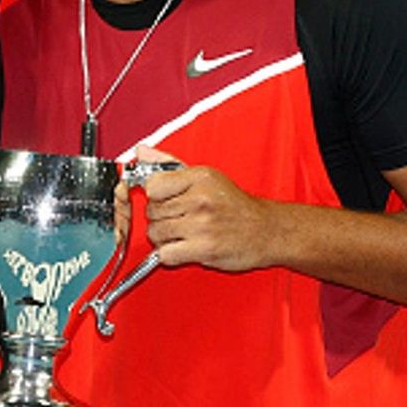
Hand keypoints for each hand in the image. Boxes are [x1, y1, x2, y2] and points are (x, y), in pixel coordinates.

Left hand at [137, 144, 272, 271]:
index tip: (163, 199)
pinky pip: (165, 254)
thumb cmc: (234, 204)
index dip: (154, 195)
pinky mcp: (204, 248)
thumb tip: (141, 152)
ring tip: (180, 234)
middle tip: (177, 218)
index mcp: (200, 177)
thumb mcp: (206, 176)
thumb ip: (168, 164)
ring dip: (163, 237)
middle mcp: (201, 199)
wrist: (266, 230)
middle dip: (160, 217)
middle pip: (152, 211)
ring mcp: (202, 224)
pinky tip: (182, 248)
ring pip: (156, 232)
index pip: (153, 185)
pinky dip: (169, 254)